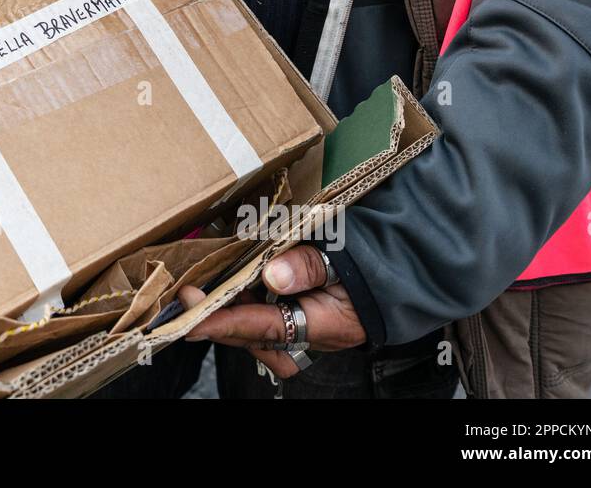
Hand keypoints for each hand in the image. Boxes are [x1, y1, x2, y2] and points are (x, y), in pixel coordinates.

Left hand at [177, 245, 365, 378]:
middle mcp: (311, 335)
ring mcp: (304, 329)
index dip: (224, 323)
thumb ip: (311, 265)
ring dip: (229, 309)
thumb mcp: (348, 254)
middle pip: (252, 335)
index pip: (264, 328)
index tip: (190, 319)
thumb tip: (273, 275)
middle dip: (216, 318)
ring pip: (254, 329)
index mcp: (325, 325)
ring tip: (202, 287)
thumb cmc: (377, 258)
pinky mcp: (299, 317)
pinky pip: (264, 317)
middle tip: (186, 296)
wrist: (404, 267)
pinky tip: (230, 281)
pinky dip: (244, 301)